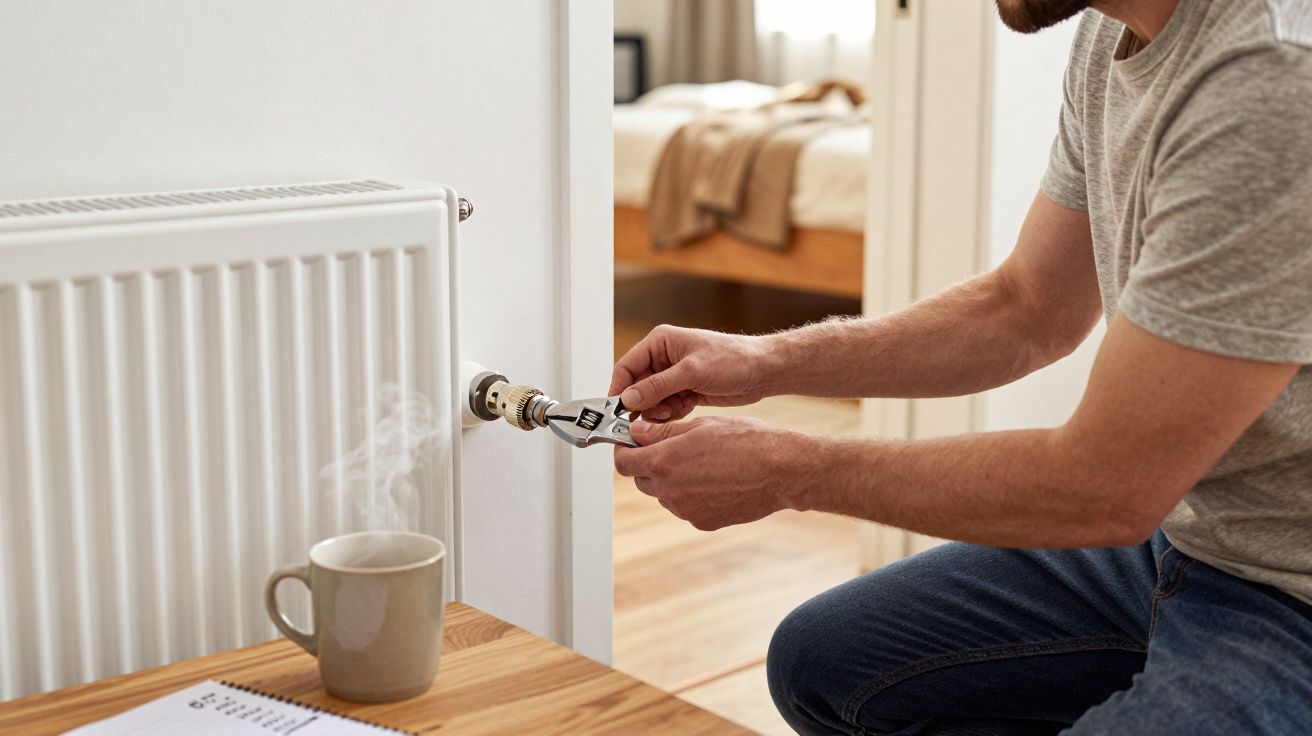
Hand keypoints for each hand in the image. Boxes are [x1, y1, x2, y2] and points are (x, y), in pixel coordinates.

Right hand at [609, 324, 772, 421]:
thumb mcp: (692, 372)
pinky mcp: (685, 391)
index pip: (626, 367)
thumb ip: (658, 386)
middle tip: (653, 416)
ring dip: (659, 410)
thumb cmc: (733, 359)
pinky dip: (673, 413)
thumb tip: (628, 399)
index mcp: (660, 343)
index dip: (618, 389)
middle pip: (637, 387)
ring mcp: (674, 376)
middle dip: (643, 404)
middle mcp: (663, 358)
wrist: (763, 371)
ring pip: (651, 401)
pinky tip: (687, 408)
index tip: (615, 412)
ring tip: (675, 409)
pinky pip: (667, 407)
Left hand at [613, 415, 815, 530]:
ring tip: (701, 463)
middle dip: (649, 464)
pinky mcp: (703, 522)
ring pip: (665, 494)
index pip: (623, 462)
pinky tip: (714, 480)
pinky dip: (691, 495)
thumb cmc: (746, 441)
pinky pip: (686, 508)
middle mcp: (671, 491)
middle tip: (669, 448)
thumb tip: (635, 433)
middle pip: (642, 479)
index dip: (623, 451)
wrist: (780, 471)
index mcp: (664, 462)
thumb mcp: (700, 425)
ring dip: (671, 480)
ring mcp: (686, 511)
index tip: (630, 443)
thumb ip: (662, 432)